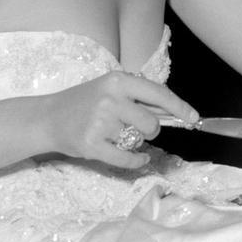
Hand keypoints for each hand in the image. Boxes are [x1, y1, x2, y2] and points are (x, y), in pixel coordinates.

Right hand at [45, 70, 197, 170]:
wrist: (47, 118)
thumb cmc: (84, 102)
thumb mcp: (110, 89)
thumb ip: (139, 98)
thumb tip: (174, 113)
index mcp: (118, 81)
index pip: (158, 94)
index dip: (179, 107)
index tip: (194, 118)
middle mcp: (110, 99)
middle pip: (152, 123)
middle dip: (150, 130)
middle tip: (135, 127)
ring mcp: (100, 123)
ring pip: (137, 140)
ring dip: (134, 141)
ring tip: (116, 134)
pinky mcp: (91, 145)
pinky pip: (126, 158)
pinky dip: (137, 160)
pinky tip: (138, 157)